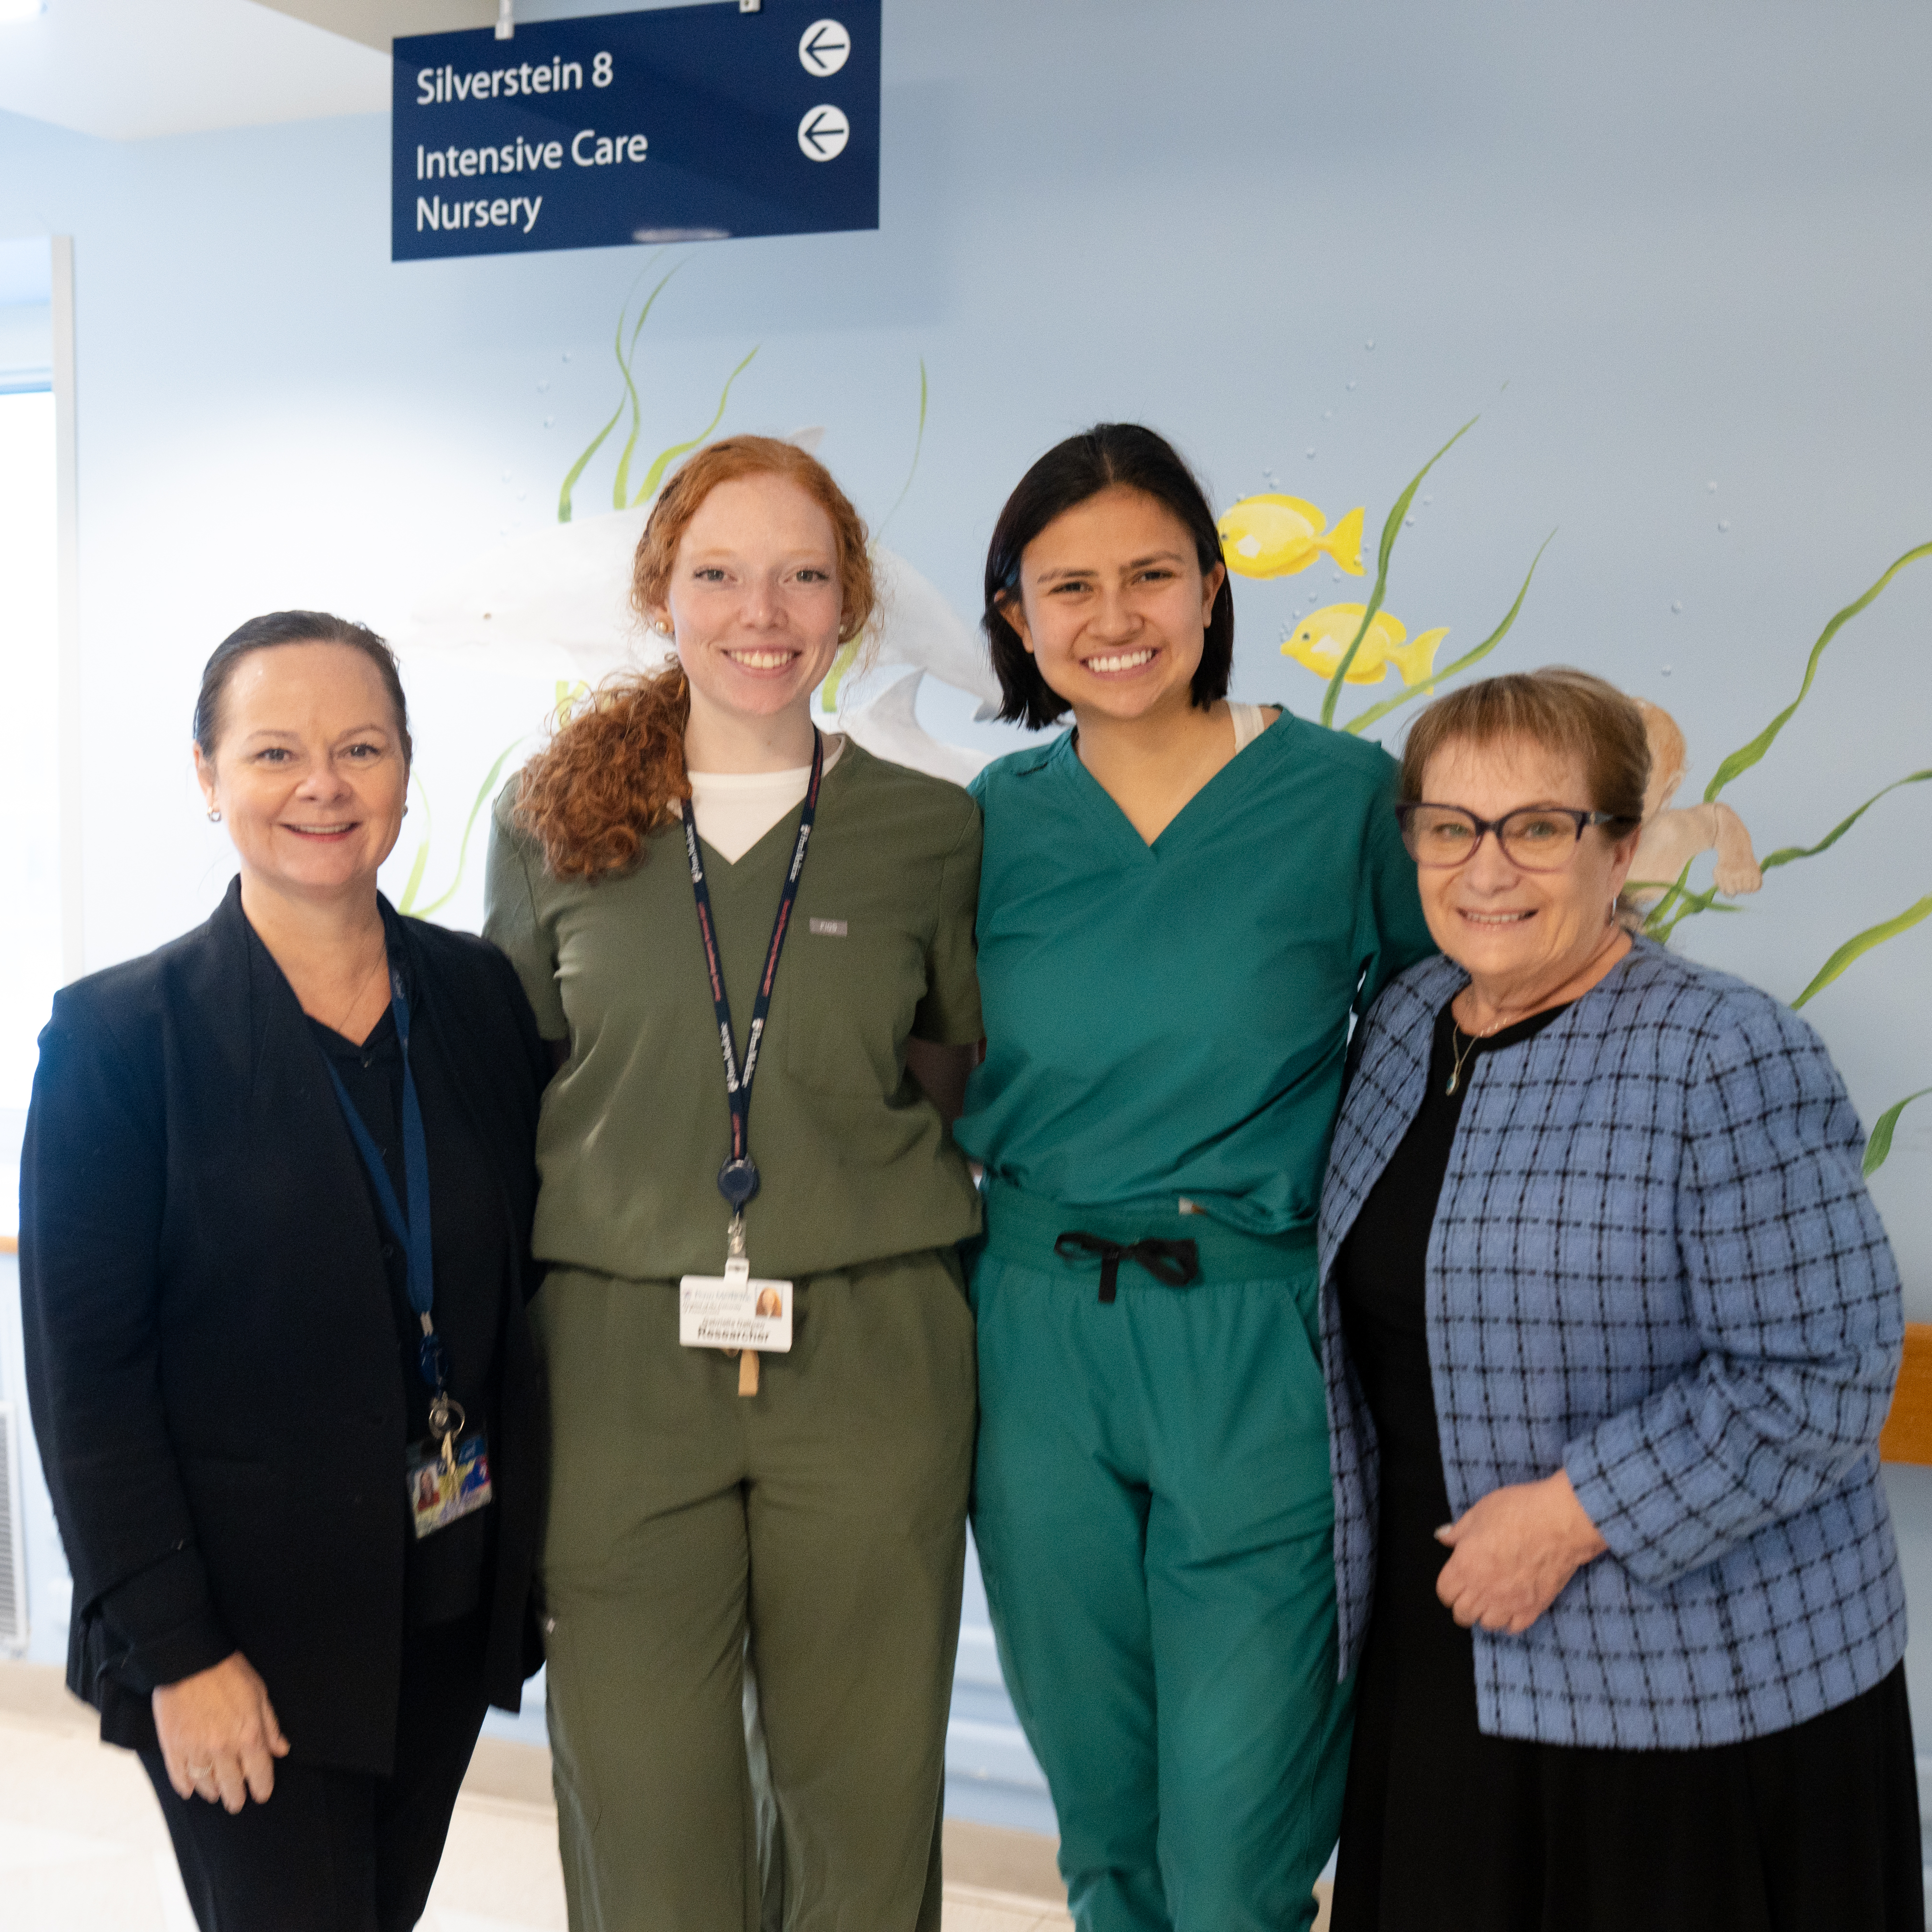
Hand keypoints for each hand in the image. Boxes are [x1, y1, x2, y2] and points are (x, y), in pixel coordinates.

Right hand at [153, 1652, 289, 1811]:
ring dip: (213, 1792)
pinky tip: (191, 1789)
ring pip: (205, 1784)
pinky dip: (186, 1786)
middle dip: (237, 1797)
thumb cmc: (229, 1673)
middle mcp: (222, 1749)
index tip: (262, 1794)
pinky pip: (179, 1776)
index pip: (259, 1772)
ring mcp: (195, 1750)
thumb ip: (270, 1726)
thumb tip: (280, 1750)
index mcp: (248, 1735)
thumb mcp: (260, 1694)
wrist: (190, 1660)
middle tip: (237, 1803)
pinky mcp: (172, 1747)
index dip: (262, 1787)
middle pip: (231, 1785)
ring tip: (217, 1794)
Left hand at [1434, 1471, 1607, 1634]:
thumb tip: (1442, 1536)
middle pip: (1462, 1614)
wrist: (1561, 1522)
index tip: (1455, 1581)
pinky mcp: (1533, 1608)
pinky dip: (1510, 1621)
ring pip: (1487, 1624)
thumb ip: (1458, 1531)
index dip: (1448, 1587)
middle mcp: (1484, 1589)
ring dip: (1485, 1614)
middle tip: (1471, 1592)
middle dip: (1463, 1604)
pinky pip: (1514, 1628)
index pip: (1445, 1593)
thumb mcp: (1479, 1512)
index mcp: (1465, 1565)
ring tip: (1491, 1600)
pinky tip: (1512, 1606)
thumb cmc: (1519, 1511)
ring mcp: (1509, 1602)